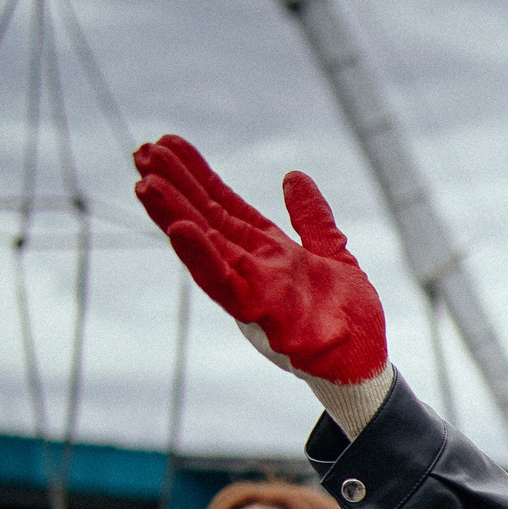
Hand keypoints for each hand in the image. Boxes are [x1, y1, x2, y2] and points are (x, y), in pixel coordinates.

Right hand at [131, 135, 387, 384]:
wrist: (366, 364)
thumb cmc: (348, 318)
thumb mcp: (333, 254)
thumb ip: (312, 219)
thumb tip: (294, 176)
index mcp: (268, 251)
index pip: (225, 205)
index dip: (197, 175)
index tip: (167, 144)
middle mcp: (253, 267)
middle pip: (207, 219)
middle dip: (175, 187)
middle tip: (141, 152)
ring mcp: (255, 290)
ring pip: (206, 248)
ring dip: (174, 216)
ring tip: (145, 183)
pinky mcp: (263, 316)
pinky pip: (226, 285)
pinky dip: (203, 257)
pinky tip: (181, 229)